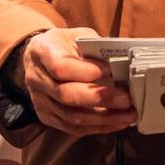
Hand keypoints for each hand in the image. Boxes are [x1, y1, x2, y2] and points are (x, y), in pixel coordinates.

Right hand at [15, 27, 135, 134]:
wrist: (40, 58)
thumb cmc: (63, 44)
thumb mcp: (77, 36)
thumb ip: (94, 49)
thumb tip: (120, 66)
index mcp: (42, 51)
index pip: (61, 67)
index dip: (87, 71)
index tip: (110, 70)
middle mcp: (36, 78)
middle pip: (66, 95)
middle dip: (100, 98)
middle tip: (126, 99)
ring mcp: (40, 101)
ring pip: (72, 117)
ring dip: (104, 118)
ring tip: (128, 114)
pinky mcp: (47, 117)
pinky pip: (74, 128)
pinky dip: (98, 127)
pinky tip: (116, 122)